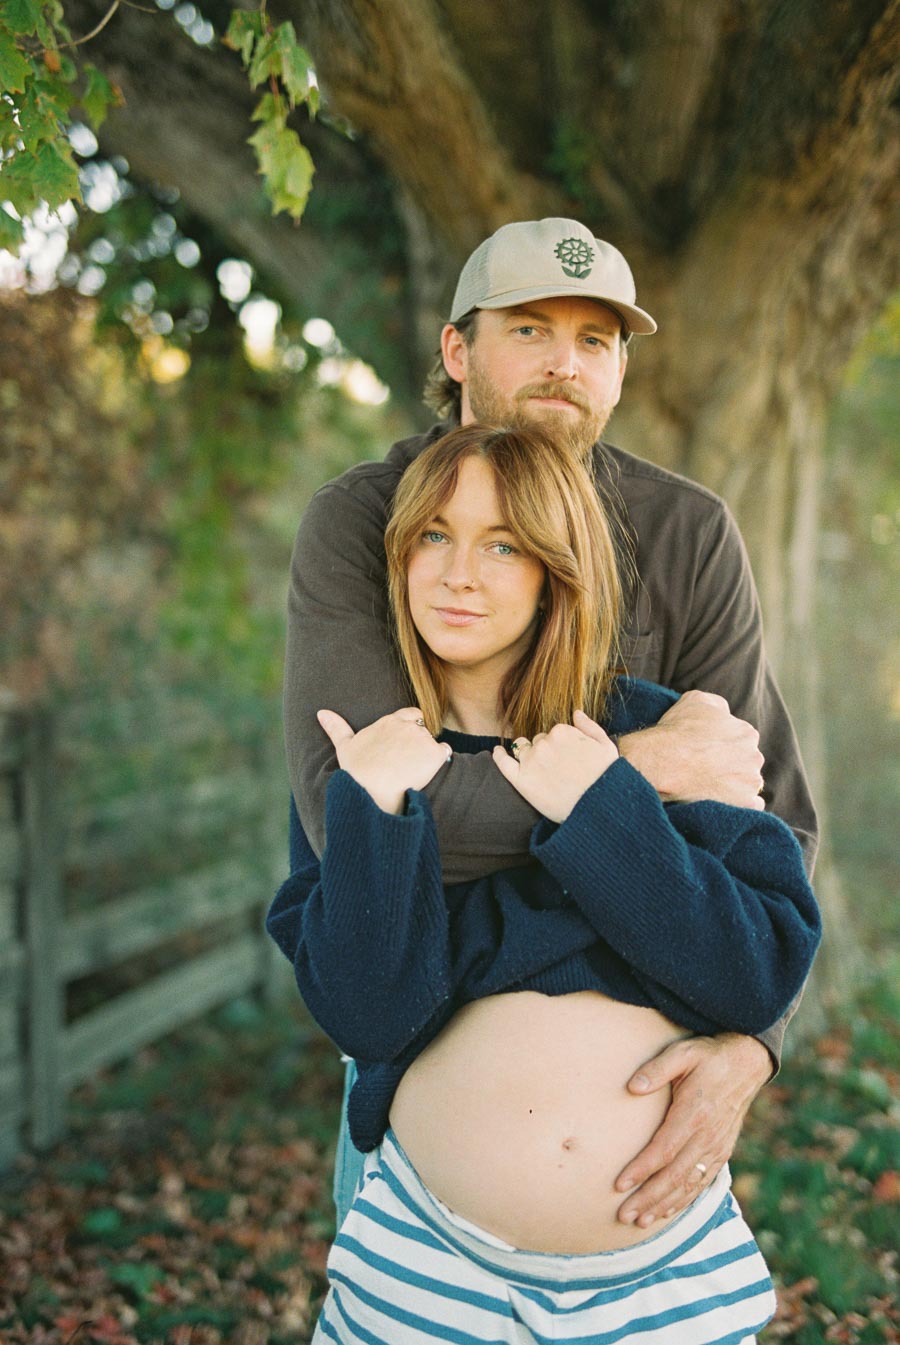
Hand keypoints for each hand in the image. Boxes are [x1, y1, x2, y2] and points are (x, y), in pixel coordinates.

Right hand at [318, 707, 451, 814]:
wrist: (371, 793)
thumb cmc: (356, 772)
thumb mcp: (344, 747)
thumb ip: (336, 727)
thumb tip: (321, 713)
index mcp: (389, 721)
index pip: (411, 715)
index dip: (410, 728)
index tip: (402, 746)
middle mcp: (407, 725)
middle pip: (422, 729)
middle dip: (417, 743)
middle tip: (405, 763)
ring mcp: (422, 738)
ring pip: (432, 741)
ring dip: (426, 753)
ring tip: (412, 770)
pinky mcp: (434, 754)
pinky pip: (444, 752)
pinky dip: (439, 760)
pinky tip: (426, 772)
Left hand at [491, 710, 617, 822]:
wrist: (599, 807)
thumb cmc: (607, 778)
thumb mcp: (606, 746)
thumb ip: (589, 726)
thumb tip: (576, 713)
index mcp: (562, 731)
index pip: (554, 733)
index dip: (560, 746)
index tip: (567, 759)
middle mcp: (544, 742)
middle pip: (538, 741)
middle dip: (545, 751)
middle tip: (558, 770)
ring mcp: (531, 761)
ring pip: (523, 750)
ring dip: (528, 755)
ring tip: (539, 770)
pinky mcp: (521, 780)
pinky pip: (503, 762)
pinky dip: (498, 755)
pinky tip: (497, 752)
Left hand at [615, 1033, 772, 1226]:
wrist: (746, 1062)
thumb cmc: (709, 1056)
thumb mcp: (683, 1053)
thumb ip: (657, 1069)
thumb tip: (632, 1086)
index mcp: (695, 1113)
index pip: (664, 1150)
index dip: (641, 1169)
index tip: (619, 1184)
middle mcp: (708, 1136)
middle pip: (674, 1176)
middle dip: (648, 1198)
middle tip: (623, 1215)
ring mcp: (717, 1147)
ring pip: (688, 1184)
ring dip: (664, 1205)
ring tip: (640, 1222)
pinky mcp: (722, 1151)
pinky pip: (703, 1182)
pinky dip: (685, 1200)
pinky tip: (668, 1211)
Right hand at [618, 689, 764, 808]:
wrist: (661, 764)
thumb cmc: (675, 731)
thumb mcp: (695, 700)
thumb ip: (718, 705)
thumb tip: (724, 714)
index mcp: (746, 732)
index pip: (740, 740)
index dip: (721, 745)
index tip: (706, 752)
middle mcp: (754, 756)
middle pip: (745, 761)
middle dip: (730, 764)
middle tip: (705, 769)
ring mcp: (751, 781)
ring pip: (748, 782)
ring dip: (735, 783)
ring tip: (709, 786)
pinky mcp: (746, 803)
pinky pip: (752, 804)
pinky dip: (740, 803)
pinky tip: (721, 800)